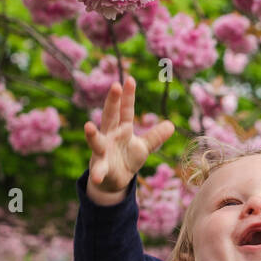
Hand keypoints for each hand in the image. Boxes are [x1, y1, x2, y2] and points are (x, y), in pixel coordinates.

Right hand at [84, 75, 174, 203]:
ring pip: (96, 141)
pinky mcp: (100, 167)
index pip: (125, 110)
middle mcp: (109, 136)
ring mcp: (102, 151)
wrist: (114, 180)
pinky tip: (97, 177)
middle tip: (115, 86)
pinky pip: (98, 170)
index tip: (130, 80)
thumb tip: (172, 125)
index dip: (128, 96)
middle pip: (110, 116)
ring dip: (92, 134)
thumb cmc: (127, 159)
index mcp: (122, 129)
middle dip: (112, 102)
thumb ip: (155, 136)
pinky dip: (97, 173)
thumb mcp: (143, 147)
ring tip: (88, 126)